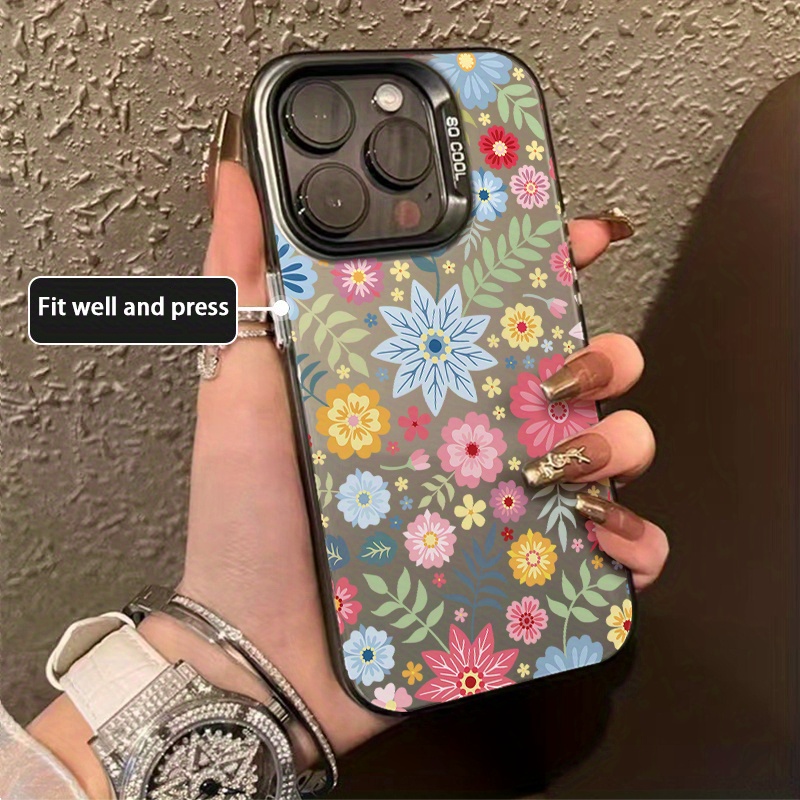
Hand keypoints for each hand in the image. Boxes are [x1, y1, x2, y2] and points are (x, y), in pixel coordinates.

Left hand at [178, 165, 667, 748]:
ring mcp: (502, 502)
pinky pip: (606, 553)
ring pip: (608, 450)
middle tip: (574, 366)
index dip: (549, 263)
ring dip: (621, 440)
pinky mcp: (519, 573)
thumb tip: (233, 175)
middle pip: (576, 372)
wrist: (259, 642)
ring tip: (570, 459)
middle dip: (604, 352)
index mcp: (423, 383)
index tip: (575, 236)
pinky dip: (631, 543)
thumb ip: (241, 282)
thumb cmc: (246, 513)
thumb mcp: (240, 383)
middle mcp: (473, 434)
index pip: (501, 309)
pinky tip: (610, 539)